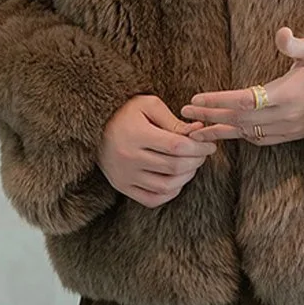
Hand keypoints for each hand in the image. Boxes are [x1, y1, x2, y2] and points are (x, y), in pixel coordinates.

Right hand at [98, 94, 216, 207]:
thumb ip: (173, 120)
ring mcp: (125, 175)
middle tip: (203, 154)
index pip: (177, 147)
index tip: (209, 145)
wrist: (93, 127)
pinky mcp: (122, 186)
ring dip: (186, 177)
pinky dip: (170, 192)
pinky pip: (152, 199)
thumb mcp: (148, 106)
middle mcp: (129, 158)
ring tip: (192, 165)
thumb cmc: (125, 112)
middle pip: (174, 167)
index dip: (198, 147)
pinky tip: (177, 180)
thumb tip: (199, 132)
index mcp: (137, 134)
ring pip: (166, 185)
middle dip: (196, 161)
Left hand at [181, 27, 303, 145]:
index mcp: (287, 95)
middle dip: (210, 116)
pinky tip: (229, 132)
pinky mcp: (294, 134)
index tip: (196, 98)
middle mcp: (286, 116)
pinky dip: (242, 136)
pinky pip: (262, 139)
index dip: (218, 101)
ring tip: (196, 130)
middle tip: (185, 112)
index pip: (243, 101)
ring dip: (221, 131)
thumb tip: (282, 33)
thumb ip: (295, 44)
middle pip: (239, 120)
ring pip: (247, 133)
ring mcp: (290, 128)